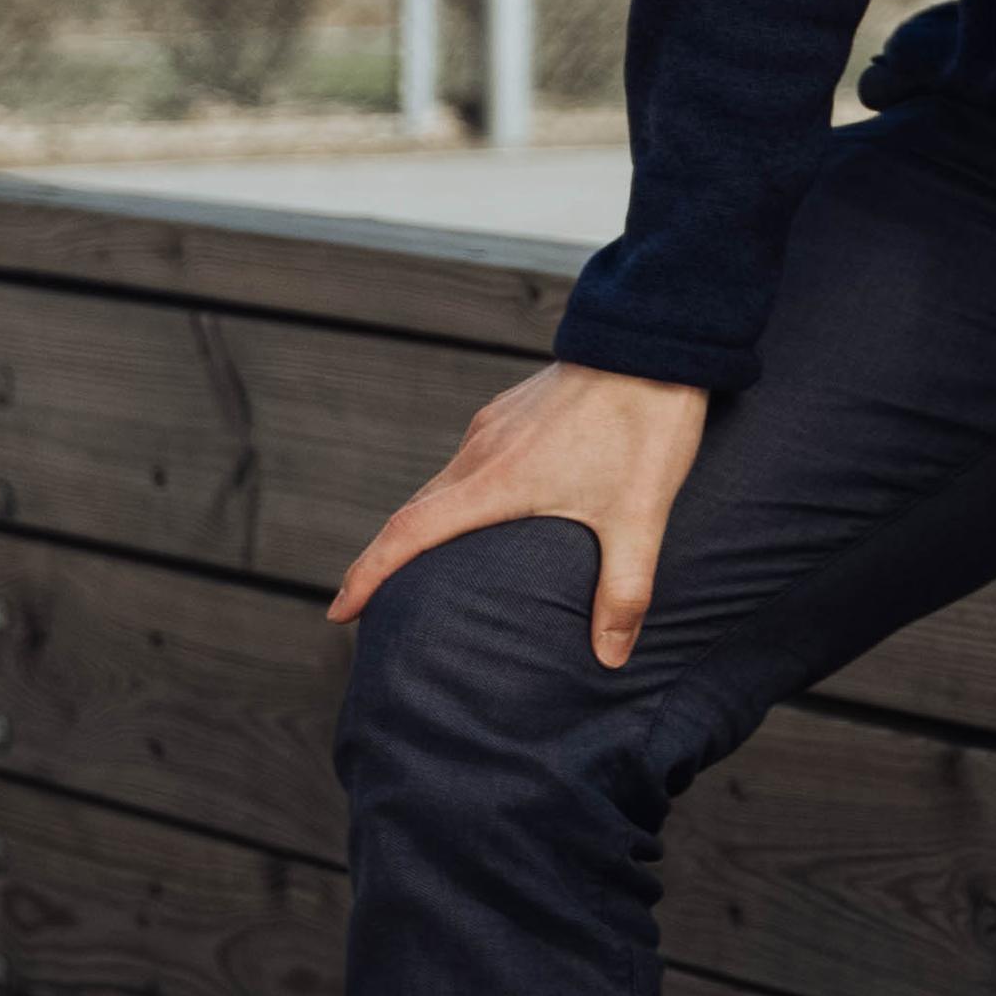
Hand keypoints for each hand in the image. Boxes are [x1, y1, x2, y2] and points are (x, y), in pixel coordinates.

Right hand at [327, 359, 709, 668]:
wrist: (656, 337)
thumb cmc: (645, 423)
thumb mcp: (640, 514)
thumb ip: (624, 589)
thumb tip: (611, 658)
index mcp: (495, 480)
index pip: (408, 532)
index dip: (369, 575)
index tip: (339, 612)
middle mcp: (481, 450)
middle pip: (415, 511)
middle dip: (389, 560)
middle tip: (375, 604)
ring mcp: (496, 425)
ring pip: (444, 484)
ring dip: (427, 525)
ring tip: (429, 565)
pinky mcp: (516, 410)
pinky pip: (471, 461)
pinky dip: (460, 495)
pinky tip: (487, 510)